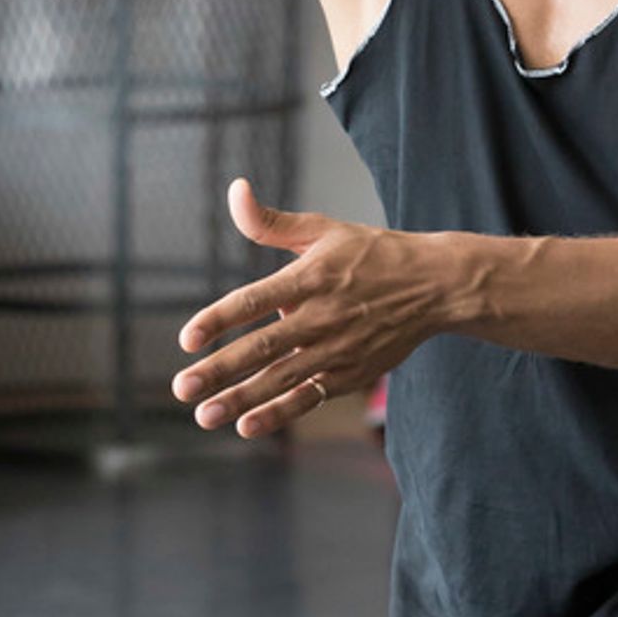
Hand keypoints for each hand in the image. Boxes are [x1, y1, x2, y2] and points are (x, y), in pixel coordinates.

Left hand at [170, 178, 443, 437]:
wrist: (435, 285)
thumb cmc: (372, 254)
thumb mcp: (324, 229)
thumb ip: (271, 221)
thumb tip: (236, 190)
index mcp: (310, 277)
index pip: (255, 300)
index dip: (219, 320)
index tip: (187, 339)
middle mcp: (321, 315)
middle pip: (263, 347)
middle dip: (220, 370)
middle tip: (182, 388)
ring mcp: (337, 348)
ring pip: (282, 378)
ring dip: (241, 399)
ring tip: (205, 414)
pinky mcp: (351, 373)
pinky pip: (309, 397)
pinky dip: (279, 413)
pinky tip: (247, 425)